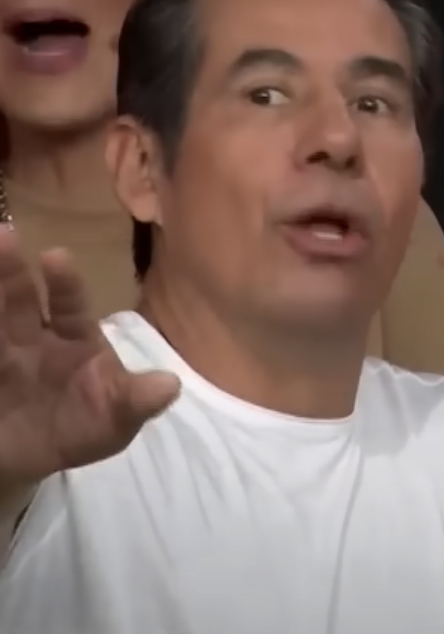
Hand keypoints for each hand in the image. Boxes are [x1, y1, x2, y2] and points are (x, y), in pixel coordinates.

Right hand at [0, 228, 178, 485]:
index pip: (70, 305)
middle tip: (4, 235)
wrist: (35, 463)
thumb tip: (171, 385)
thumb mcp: (114, 422)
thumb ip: (136, 401)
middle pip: (19, 301)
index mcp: (73, 338)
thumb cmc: (83, 429)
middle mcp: (32, 337)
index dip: (65, 282)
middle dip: (10, 272)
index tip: (56, 256)